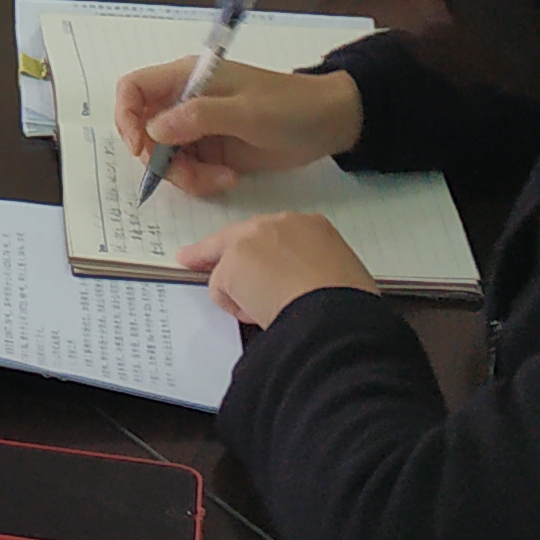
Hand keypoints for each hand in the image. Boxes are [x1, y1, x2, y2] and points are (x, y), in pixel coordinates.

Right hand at [112, 59, 364, 196]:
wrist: (328, 123)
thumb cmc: (289, 106)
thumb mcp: (246, 111)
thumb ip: (198, 117)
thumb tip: (154, 129)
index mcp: (187, 78)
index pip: (134, 88)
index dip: (126, 117)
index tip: (140, 149)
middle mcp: (185, 101)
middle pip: (145, 131)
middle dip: (161, 159)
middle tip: (189, 176)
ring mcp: (197, 128)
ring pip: (165, 157)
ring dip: (185, 176)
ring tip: (220, 179)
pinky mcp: (211, 151)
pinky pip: (188, 170)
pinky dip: (200, 181)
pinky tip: (229, 179)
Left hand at [180, 213, 381, 329]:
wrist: (336, 312)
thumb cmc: (349, 302)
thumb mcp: (340, 276)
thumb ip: (316, 271)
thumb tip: (308, 288)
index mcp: (312, 226)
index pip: (276, 235)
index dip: (260, 251)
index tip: (249, 259)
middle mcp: (280, 224)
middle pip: (239, 238)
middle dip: (220, 254)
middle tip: (190, 258)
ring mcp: (253, 239)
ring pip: (229, 267)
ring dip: (238, 291)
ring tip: (264, 312)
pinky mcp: (233, 262)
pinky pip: (221, 291)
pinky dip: (234, 307)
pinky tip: (257, 314)